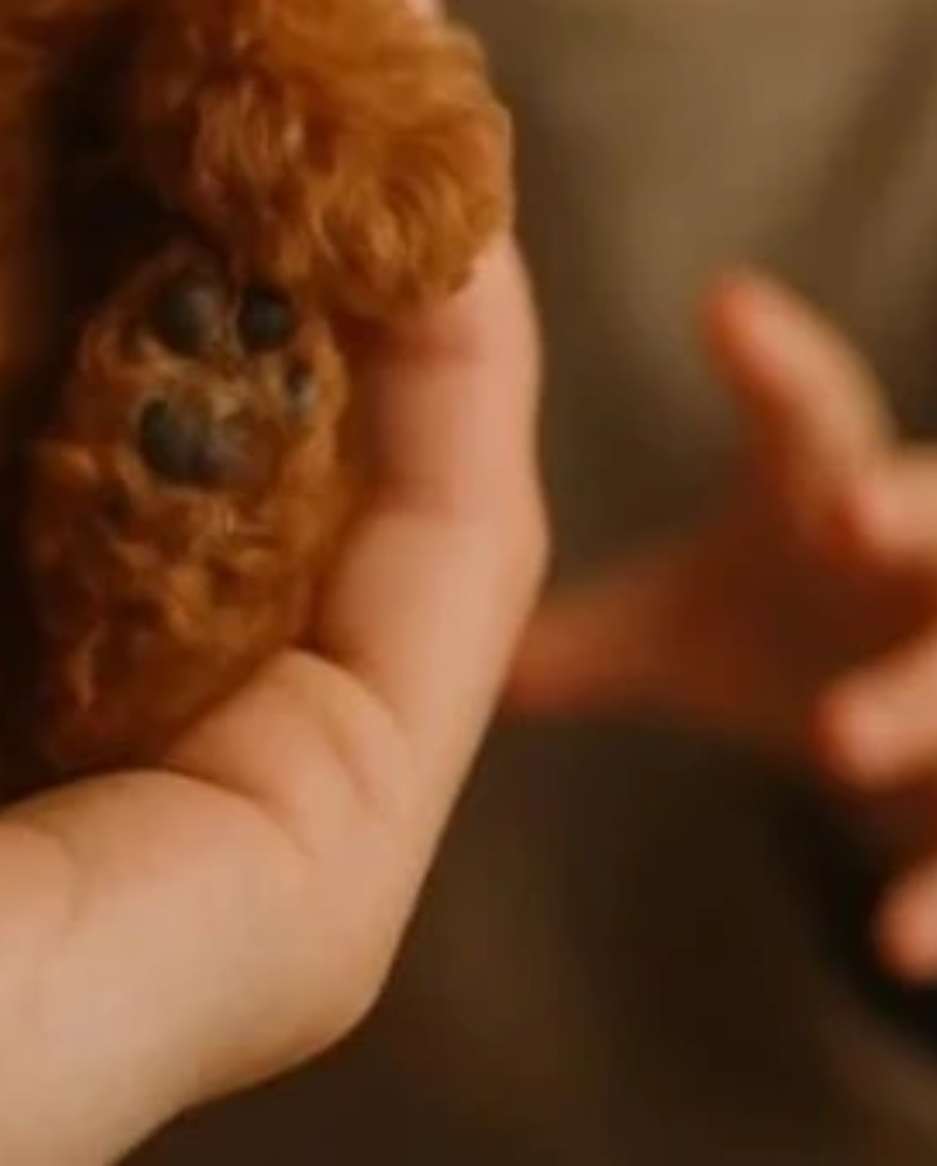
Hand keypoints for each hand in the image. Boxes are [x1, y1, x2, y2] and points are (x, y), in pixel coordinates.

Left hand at [509, 270, 936, 976]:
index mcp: (835, 495)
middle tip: (847, 516)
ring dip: (911, 704)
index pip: (811, 409)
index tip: (723, 303)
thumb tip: (368, 578)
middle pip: (935, 519)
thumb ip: (557, 603)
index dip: (774, 358)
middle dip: (904, 513)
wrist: (919, 739)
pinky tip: (895, 945)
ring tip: (840, 742)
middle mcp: (920, 571)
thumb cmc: (792, 625)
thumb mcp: (689, 614)